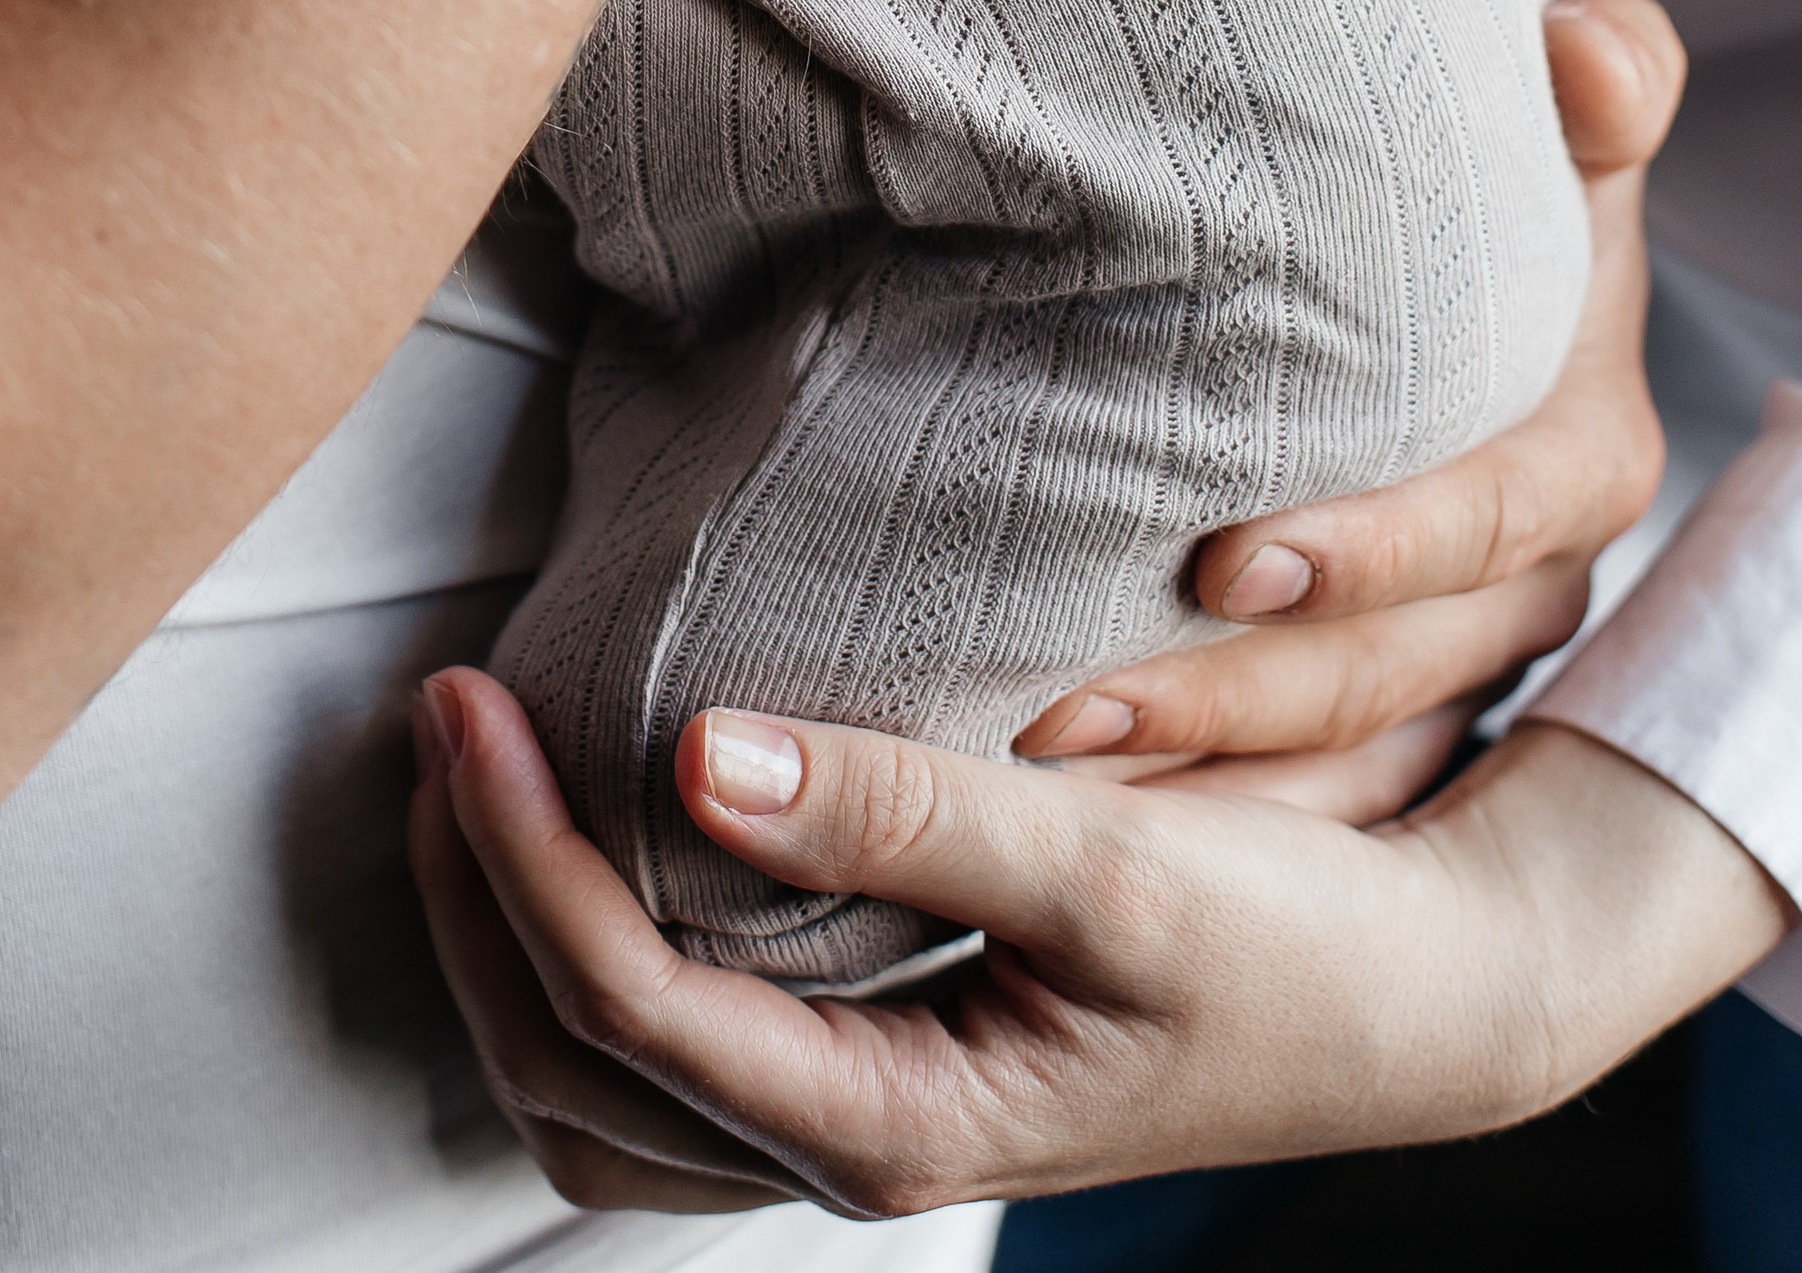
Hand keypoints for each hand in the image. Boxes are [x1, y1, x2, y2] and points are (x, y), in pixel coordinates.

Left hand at [411, 670, 1788, 1217]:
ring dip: (498, 937)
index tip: (467, 698)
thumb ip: (902, 811)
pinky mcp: (858, 1070)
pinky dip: (573, 951)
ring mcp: (844, 1121)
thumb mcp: (1109, 866)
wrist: (1406, 1000)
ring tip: (470, 768)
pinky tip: (578, 825)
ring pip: (587, 1094)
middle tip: (438, 712)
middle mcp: (844, 1147)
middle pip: (562, 1070)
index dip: (520, 851)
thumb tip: (693, 756)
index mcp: (892, 1120)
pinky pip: (656, 1056)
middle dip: (468, 896)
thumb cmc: (1282, 938)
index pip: (627, 1000)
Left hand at [1010, 0, 1684, 779]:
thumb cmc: (1486, 180)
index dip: (1370, 548)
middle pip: (1390, 670)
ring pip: (1339, 755)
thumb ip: (1603, 77)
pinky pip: (1302, 801)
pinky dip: (1194, 810)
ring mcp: (1457, 659)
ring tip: (1038, 743)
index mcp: (1582, 456)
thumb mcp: (1563, 125)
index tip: (1227, 556)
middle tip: (1076, 692)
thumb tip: (1584, 48)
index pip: (1484, 528)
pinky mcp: (1384, 710)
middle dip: (1236, 689)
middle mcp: (1530, 579)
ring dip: (1194, 765)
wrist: (1428, 262)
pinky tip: (1066, 811)